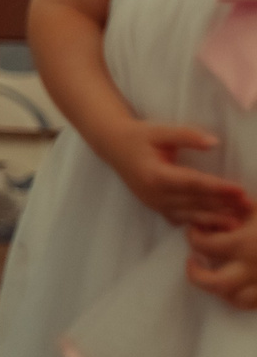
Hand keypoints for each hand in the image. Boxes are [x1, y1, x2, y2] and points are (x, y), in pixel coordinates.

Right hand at [100, 118, 251, 227]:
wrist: (113, 146)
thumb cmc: (138, 136)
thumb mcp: (160, 131)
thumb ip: (187, 135)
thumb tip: (214, 143)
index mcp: (154, 174)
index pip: (192, 182)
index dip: (217, 187)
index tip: (240, 190)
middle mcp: (154, 194)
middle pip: (194, 202)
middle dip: (222, 205)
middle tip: (247, 206)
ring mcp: (154, 203)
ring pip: (189, 214)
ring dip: (214, 218)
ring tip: (237, 222)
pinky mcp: (156, 207)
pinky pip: (180, 219)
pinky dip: (199, 223)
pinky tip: (215, 226)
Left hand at [186, 216, 256, 309]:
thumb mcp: (252, 208)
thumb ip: (228, 211)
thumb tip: (201, 218)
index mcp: (247, 244)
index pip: (204, 246)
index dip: (193, 236)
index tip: (194, 231)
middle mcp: (254, 268)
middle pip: (215, 283)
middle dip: (197, 274)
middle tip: (193, 261)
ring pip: (235, 299)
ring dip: (220, 289)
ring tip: (216, 273)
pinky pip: (253, 303)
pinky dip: (241, 296)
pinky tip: (237, 281)